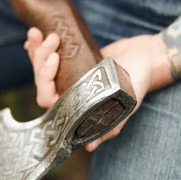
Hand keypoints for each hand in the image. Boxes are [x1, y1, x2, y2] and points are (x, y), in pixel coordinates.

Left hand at [24, 28, 169, 150]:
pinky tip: (34, 35)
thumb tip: (89, 146)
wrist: (147, 57)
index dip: (44, 79)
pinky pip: (48, 57)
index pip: (48, 99)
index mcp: (77, 107)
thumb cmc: (139, 82)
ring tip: (40, 33)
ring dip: (37, 50)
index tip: (54, 58)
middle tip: (53, 39)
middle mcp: (70, 94)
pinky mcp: (70, 61)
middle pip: (41, 81)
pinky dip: (37, 47)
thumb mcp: (127, 103)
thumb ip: (110, 125)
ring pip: (42, 68)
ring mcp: (68, 77)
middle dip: (41, 59)